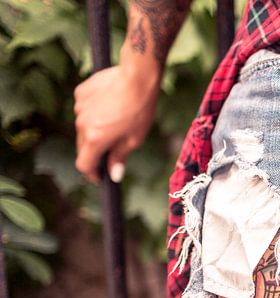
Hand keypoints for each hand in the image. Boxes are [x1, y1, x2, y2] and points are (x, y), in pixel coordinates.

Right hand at [74, 64, 160, 183]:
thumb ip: (120, 157)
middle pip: (83, 146)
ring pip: (83, 127)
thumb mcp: (134, 138)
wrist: (137, 77)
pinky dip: (94, 113)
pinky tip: (110, 106)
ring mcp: (79, 108)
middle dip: (96, 152)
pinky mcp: (80, 93)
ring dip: (95, 130)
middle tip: (112, 151)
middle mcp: (82, 124)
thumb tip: (114, 174)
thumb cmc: (140, 109)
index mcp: (95, 139)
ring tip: (116, 123)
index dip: (92, 174)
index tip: (100, 177)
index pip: (84, 164)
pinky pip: (84, 109)